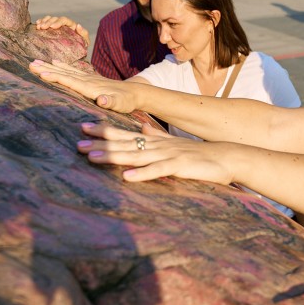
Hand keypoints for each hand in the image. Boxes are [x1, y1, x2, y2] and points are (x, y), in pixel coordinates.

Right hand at [29, 59, 136, 112]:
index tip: (41, 73)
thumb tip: (102, 100)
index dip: (56, 77)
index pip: (71, 81)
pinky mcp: (90, 78)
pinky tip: (54, 62)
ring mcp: (89, 78)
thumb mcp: (121, 104)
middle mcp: (88, 80)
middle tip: (30, 64)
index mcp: (92, 87)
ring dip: (51, 66)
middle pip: (64, 73)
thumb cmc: (126, 101)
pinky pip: (72, 70)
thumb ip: (111, 102)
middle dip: (47, 69)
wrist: (135, 92)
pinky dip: (62, 66)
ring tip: (35, 62)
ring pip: (66, 70)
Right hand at [35, 15, 90, 46]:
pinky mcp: (51, 30)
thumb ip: (84, 34)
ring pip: (49, 19)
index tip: (52, 27)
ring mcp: (57, 26)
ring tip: (39, 27)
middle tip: (42, 27)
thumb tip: (78, 25)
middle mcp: (64, 24)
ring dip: (43, 21)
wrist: (75, 54)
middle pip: (55, 19)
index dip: (58, 21)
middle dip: (48, 22)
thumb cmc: (81, 48)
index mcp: (72, 25)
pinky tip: (37, 25)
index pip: (64, 20)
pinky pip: (45, 23)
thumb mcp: (85, 42)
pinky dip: (41, 22)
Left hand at [77, 122, 235, 183]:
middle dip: (101, 143)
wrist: (226, 157)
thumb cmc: (198, 154)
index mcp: (155, 141)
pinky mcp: (179, 166)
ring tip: (94, 158)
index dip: (104, 130)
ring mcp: (168, 155)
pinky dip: (142, 174)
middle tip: (78, 143)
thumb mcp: (173, 143)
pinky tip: (127, 178)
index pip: (125, 134)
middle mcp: (158, 145)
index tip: (83, 127)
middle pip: (125, 144)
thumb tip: (142, 128)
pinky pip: (158, 171)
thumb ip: (157, 136)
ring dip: (114, 157)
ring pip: (136, 155)